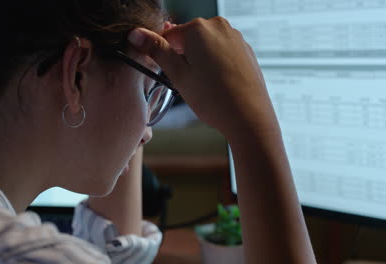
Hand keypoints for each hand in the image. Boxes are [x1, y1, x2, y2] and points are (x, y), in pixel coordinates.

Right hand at [128, 17, 276, 139]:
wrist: (249, 117)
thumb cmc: (214, 99)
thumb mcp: (178, 75)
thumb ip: (157, 51)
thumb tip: (137, 34)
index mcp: (199, 28)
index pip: (168, 35)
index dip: (161, 54)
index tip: (161, 69)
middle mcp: (219, 26)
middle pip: (188, 39)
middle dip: (182, 57)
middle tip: (185, 82)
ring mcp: (235, 37)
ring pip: (205, 46)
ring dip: (198, 61)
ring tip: (203, 86)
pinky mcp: (245, 50)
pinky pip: (221, 52)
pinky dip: (215, 65)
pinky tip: (216, 84)